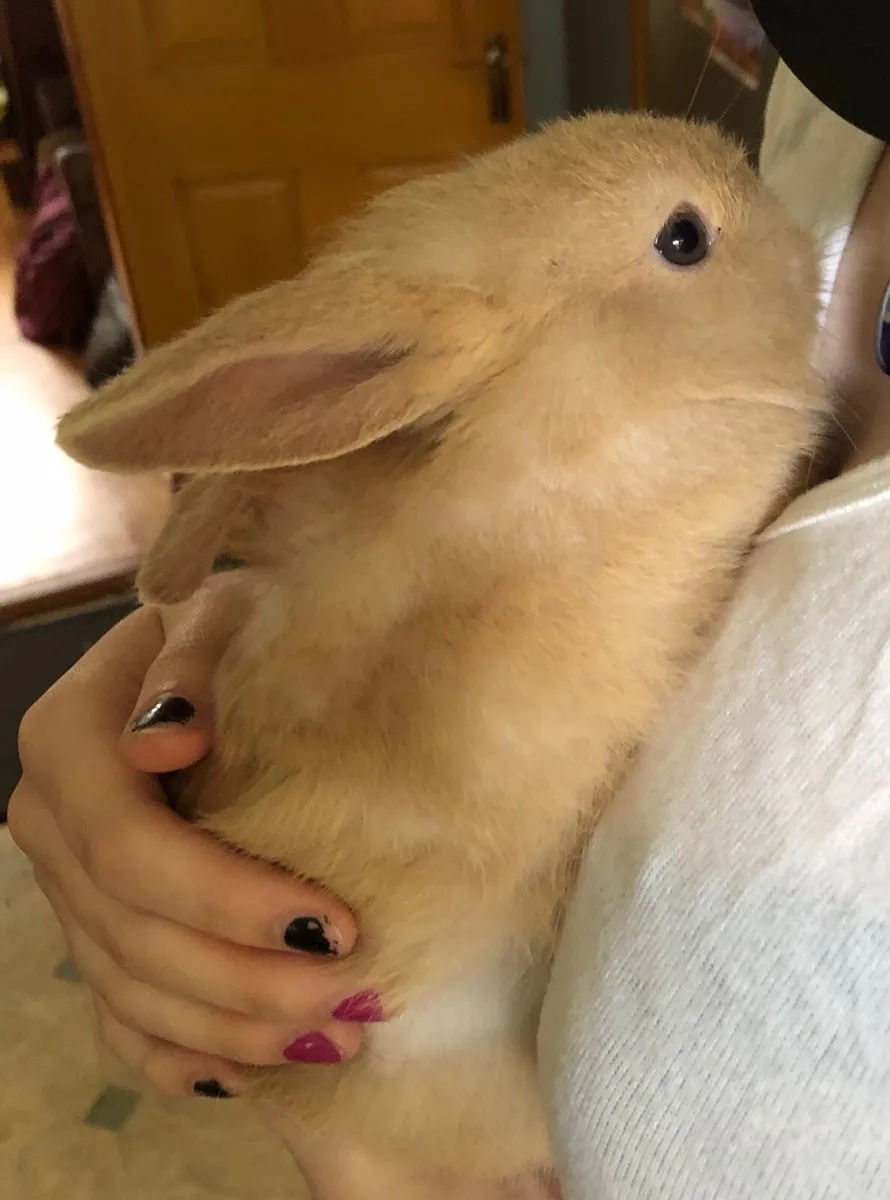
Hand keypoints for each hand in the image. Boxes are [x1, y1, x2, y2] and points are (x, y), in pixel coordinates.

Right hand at [8, 572, 367, 1100]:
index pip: (130, 848)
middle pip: (132, 934)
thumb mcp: (223, 611)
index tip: (335, 922)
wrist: (206, 652)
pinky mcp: (90, 925)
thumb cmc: (236, 623)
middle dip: (246, 982)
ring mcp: (63, 885)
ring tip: (333, 1038)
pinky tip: (244, 1072)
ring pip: (128, 989)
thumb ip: (192, 661)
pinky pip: (117, 1015)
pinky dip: (179, 1054)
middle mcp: (49, 820)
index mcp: (68, 739)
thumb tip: (168, 737)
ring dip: (230, 1029)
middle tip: (354, 1000)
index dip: (227, 899)